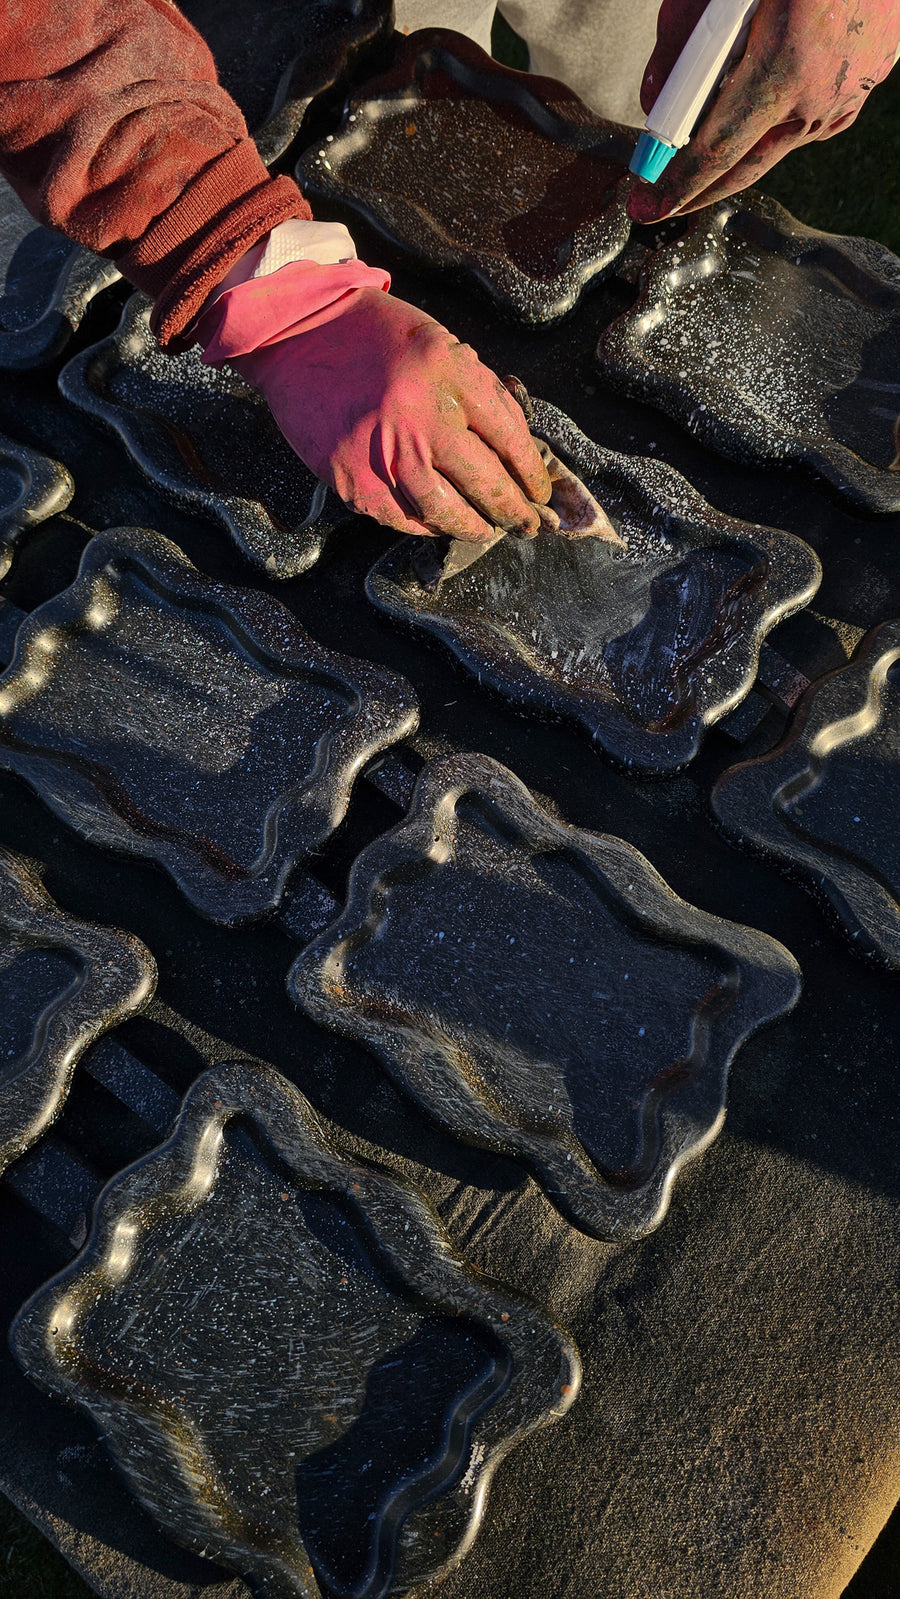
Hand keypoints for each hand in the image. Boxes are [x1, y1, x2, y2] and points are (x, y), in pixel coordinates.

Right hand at [228, 287, 551, 541]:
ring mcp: (383, 452)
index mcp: (449, 373)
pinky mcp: (354, 480)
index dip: (531, 473)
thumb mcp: (441, 345)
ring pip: (446, 512)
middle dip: (514, 512)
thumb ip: (478, 392)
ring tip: (488, 530)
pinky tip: (441, 524)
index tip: (539, 491)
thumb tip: (518, 452)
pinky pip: (403, 520)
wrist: (300, 334)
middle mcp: (419, 415)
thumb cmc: (377, 338)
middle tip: (527, 524)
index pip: (510, 438)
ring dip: (475, 528)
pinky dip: (428, 527)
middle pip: (486, 482)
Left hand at [628, 0, 899, 222]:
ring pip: (779, 142)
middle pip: (746, 167)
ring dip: (740, 150)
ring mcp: (849, 95)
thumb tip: (655, 97)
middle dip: (698, 191)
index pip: (716, 152)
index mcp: (783, 68)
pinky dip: (779, 120)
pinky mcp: (867, 84)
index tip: (645, 207)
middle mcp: (819, 96)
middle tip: (658, 203)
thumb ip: (681, 36)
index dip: (676, 186)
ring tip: (700, 156)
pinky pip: (812, 117)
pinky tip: (764, 107)